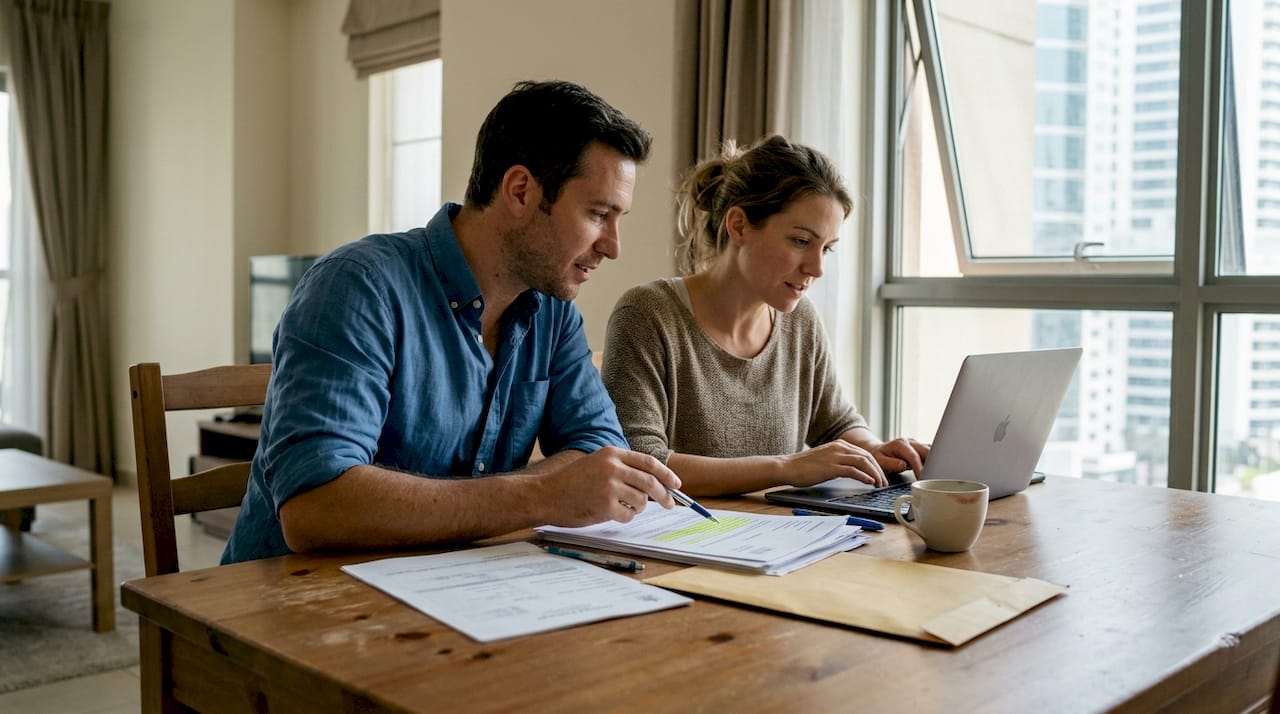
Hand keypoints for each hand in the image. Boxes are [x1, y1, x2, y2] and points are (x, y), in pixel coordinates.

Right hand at [536, 446, 679, 526]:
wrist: (545, 494)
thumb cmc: (570, 482)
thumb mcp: (596, 464)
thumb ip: (621, 469)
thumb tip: (652, 483)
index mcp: (612, 454)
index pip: (648, 463)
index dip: (667, 474)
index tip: (676, 484)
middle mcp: (613, 467)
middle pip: (651, 482)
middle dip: (664, 495)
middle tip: (669, 504)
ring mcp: (609, 486)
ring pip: (641, 501)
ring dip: (638, 508)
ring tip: (625, 507)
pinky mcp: (605, 505)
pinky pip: (628, 515)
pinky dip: (625, 517)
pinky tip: (612, 513)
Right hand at [784, 441, 887, 487]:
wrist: (787, 467)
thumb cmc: (803, 466)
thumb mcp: (825, 459)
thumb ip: (839, 461)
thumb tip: (853, 471)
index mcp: (839, 444)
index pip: (864, 453)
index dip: (875, 465)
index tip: (880, 476)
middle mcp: (839, 447)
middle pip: (867, 456)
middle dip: (878, 470)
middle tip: (883, 482)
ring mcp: (835, 456)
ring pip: (863, 462)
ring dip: (874, 474)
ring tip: (879, 484)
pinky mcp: (831, 467)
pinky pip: (853, 470)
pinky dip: (864, 476)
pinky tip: (869, 482)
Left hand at [866, 437, 929, 476]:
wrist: (879, 450)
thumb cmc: (879, 456)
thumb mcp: (880, 460)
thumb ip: (891, 463)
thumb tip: (903, 465)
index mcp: (900, 444)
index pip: (914, 456)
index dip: (919, 468)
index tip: (922, 478)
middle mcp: (911, 442)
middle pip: (927, 451)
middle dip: (932, 464)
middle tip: (933, 477)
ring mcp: (917, 445)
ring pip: (932, 451)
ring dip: (935, 462)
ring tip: (935, 474)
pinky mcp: (921, 449)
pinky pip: (931, 454)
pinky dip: (934, 462)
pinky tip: (934, 470)